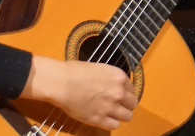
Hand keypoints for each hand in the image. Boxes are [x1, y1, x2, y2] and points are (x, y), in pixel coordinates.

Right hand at [22, 55, 137, 129]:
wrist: (61, 82)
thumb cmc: (77, 72)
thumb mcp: (101, 69)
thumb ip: (112, 79)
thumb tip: (115, 86)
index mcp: (120, 78)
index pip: (131, 89)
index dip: (124, 92)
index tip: (117, 94)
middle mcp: (119, 93)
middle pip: (133, 103)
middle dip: (125, 104)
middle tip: (116, 104)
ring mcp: (110, 107)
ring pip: (127, 116)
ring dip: (121, 115)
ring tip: (112, 113)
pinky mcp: (99, 119)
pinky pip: (114, 125)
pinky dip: (111, 123)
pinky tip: (104, 119)